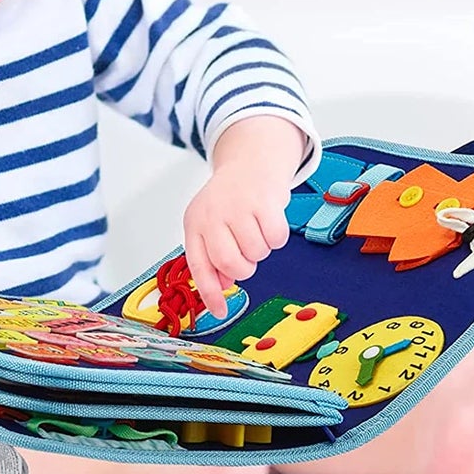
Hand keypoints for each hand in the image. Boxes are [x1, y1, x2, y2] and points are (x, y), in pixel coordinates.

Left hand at [182, 113, 306, 314]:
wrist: (251, 160)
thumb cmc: (231, 199)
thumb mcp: (212, 224)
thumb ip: (213, 255)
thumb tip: (224, 287)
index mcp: (195, 222)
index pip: (199, 266)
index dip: (210, 293)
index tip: (219, 312)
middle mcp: (213, 213)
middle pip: (231, 263)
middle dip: (245, 268)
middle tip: (248, 255)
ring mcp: (238, 205)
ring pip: (257, 253)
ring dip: (262, 249)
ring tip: (257, 230)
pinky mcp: (264, 199)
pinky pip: (276, 238)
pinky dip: (278, 237)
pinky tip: (270, 223)